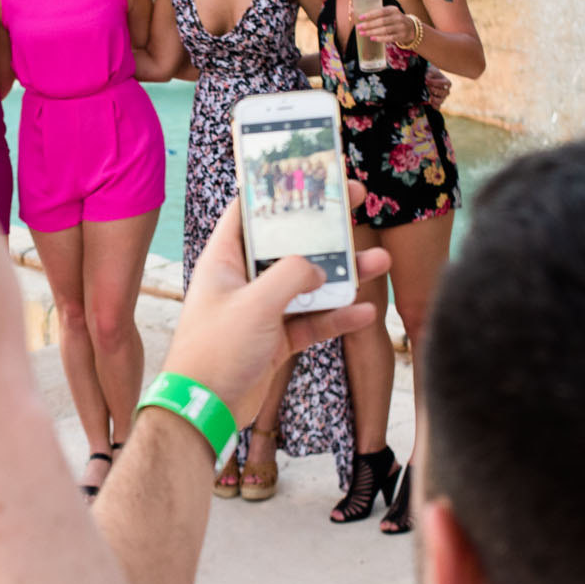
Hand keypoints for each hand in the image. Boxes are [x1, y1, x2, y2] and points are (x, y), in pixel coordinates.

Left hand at [163, 202, 389, 426]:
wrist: (203, 410)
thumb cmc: (215, 351)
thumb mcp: (255, 304)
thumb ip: (291, 276)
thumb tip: (318, 267)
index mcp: (224, 260)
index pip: (249, 211)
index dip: (279, 189)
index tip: (312, 173)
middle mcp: (242, 281)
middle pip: (288, 245)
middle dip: (324, 229)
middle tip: (358, 203)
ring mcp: (260, 311)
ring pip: (308, 285)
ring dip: (342, 276)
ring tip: (380, 263)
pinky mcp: (274, 340)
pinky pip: (311, 321)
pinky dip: (336, 318)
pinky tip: (364, 312)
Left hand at [353, 4, 413, 47]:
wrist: (411, 28)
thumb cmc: (395, 20)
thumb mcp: (390, 14)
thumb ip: (380, 14)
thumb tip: (362, 17)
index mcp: (393, 10)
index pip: (381, 11)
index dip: (370, 14)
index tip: (360, 17)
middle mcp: (398, 17)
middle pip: (381, 21)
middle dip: (369, 24)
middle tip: (359, 27)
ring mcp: (401, 27)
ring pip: (385, 30)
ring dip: (372, 32)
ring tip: (362, 33)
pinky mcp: (402, 36)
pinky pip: (389, 38)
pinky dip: (380, 38)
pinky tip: (372, 38)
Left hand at [425, 67, 452, 106]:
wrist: (427, 79)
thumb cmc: (430, 74)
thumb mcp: (430, 71)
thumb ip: (430, 74)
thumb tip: (427, 78)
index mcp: (447, 83)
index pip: (445, 84)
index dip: (435, 82)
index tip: (426, 80)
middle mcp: (446, 91)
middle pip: (443, 93)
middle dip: (433, 90)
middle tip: (426, 86)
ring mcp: (442, 98)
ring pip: (440, 101)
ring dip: (433, 98)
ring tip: (428, 94)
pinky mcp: (437, 103)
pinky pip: (437, 107)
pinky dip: (433, 105)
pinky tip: (429, 101)